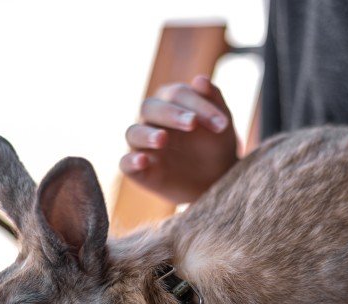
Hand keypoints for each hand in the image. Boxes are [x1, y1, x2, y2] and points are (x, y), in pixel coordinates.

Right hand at [119, 75, 237, 203]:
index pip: (176, 94)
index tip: (222, 124)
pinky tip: (143, 161)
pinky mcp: (138, 170)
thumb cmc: (216, 145)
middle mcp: (152, 120)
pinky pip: (125, 163)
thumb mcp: (221, 123)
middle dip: (171, 114)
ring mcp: (142, 145)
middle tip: (193, 123)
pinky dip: (131, 161)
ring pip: (133, 132)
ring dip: (147, 134)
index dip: (198, 105)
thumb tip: (200, 80)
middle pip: (150, 108)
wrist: (216, 180)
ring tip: (162, 139)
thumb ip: (213, 100)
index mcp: (170, 102)